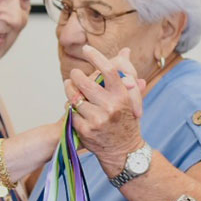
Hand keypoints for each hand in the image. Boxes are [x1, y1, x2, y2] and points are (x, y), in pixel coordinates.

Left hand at [64, 45, 146, 173]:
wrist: (124, 151)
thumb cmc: (126, 121)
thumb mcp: (131, 99)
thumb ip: (126, 75)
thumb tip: (125, 51)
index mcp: (123, 96)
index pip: (108, 70)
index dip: (96, 57)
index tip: (87, 49)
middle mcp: (111, 107)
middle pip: (85, 82)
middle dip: (76, 75)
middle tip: (74, 74)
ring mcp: (97, 120)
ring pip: (75, 97)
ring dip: (69, 90)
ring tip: (69, 86)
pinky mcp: (86, 131)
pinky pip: (71, 112)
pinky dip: (70, 107)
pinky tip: (73, 106)